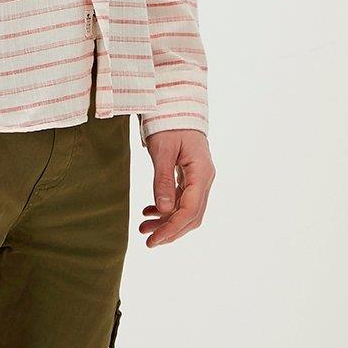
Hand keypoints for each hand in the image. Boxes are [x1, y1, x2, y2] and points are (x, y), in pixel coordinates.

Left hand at [140, 130, 213, 246]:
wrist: (176, 105)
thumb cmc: (169, 123)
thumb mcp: (163, 149)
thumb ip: (163, 179)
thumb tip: (164, 210)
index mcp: (202, 172)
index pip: (190, 209)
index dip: (172, 228)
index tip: (154, 240)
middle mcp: (204, 179)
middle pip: (192, 215)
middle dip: (170, 231)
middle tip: (148, 241)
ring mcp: (199, 179)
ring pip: (186, 210)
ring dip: (166, 222)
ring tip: (143, 229)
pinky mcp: (190, 177)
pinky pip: (181, 200)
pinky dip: (166, 209)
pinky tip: (149, 213)